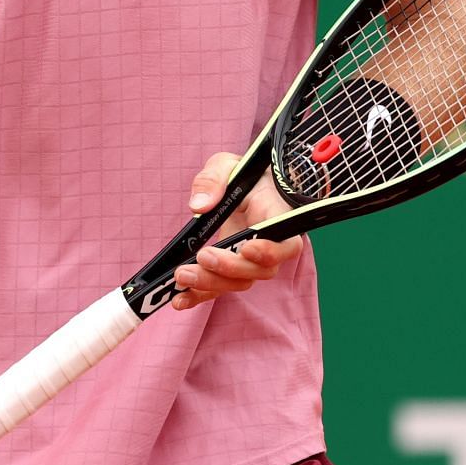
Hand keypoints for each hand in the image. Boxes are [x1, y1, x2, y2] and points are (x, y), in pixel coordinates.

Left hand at [171, 153, 305, 309]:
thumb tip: (199, 206)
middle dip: (229, 269)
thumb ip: (213, 179)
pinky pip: (219, 288)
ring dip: (210, 283)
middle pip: (258, 271)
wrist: (245, 189)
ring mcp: (250, 261)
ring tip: (181, 276)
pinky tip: (180, 300)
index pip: (285, 244)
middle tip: (202, 258)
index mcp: (276, 217)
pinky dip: (200, 296)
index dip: (269, 252)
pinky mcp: (230, 269)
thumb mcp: (228, 164)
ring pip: (239, 282)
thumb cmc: (242, 175)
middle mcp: (269, 246)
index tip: (246, 248)